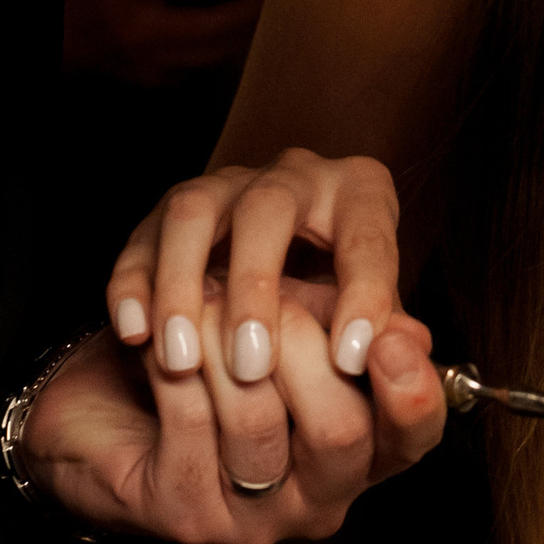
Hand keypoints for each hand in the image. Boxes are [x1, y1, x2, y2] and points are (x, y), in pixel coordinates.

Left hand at [20, 267, 434, 543]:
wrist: (103, 413)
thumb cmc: (209, 365)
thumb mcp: (288, 332)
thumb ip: (344, 329)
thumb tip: (411, 331)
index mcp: (358, 462)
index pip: (413, 441)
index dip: (411, 391)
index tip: (385, 335)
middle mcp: (314, 505)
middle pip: (340, 433)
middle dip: (303, 345)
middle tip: (267, 294)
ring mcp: (249, 521)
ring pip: (256, 421)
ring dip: (226, 340)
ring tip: (202, 293)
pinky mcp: (182, 514)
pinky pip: (191, 419)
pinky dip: (180, 359)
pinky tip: (164, 330)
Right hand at [62, 0, 263, 86]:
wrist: (56, 37)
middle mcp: (143, 29)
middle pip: (210, 25)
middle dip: (247, 9)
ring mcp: (151, 61)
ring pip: (212, 54)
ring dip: (242, 35)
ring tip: (263, 15)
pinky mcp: (155, 80)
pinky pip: (199, 68)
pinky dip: (218, 52)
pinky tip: (232, 37)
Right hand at [104, 149, 446, 487]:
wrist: (277, 308)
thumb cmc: (339, 321)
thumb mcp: (374, 332)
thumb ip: (393, 345)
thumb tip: (409, 352)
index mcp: (360, 196)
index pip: (367, 236)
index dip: (363, 294)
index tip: (352, 358)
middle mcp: (293, 177)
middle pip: (269, 207)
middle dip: (255, 286)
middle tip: (251, 365)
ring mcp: (225, 186)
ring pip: (194, 211)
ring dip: (183, 287)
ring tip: (183, 361)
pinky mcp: (166, 212)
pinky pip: (143, 236)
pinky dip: (134, 285)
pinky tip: (135, 335)